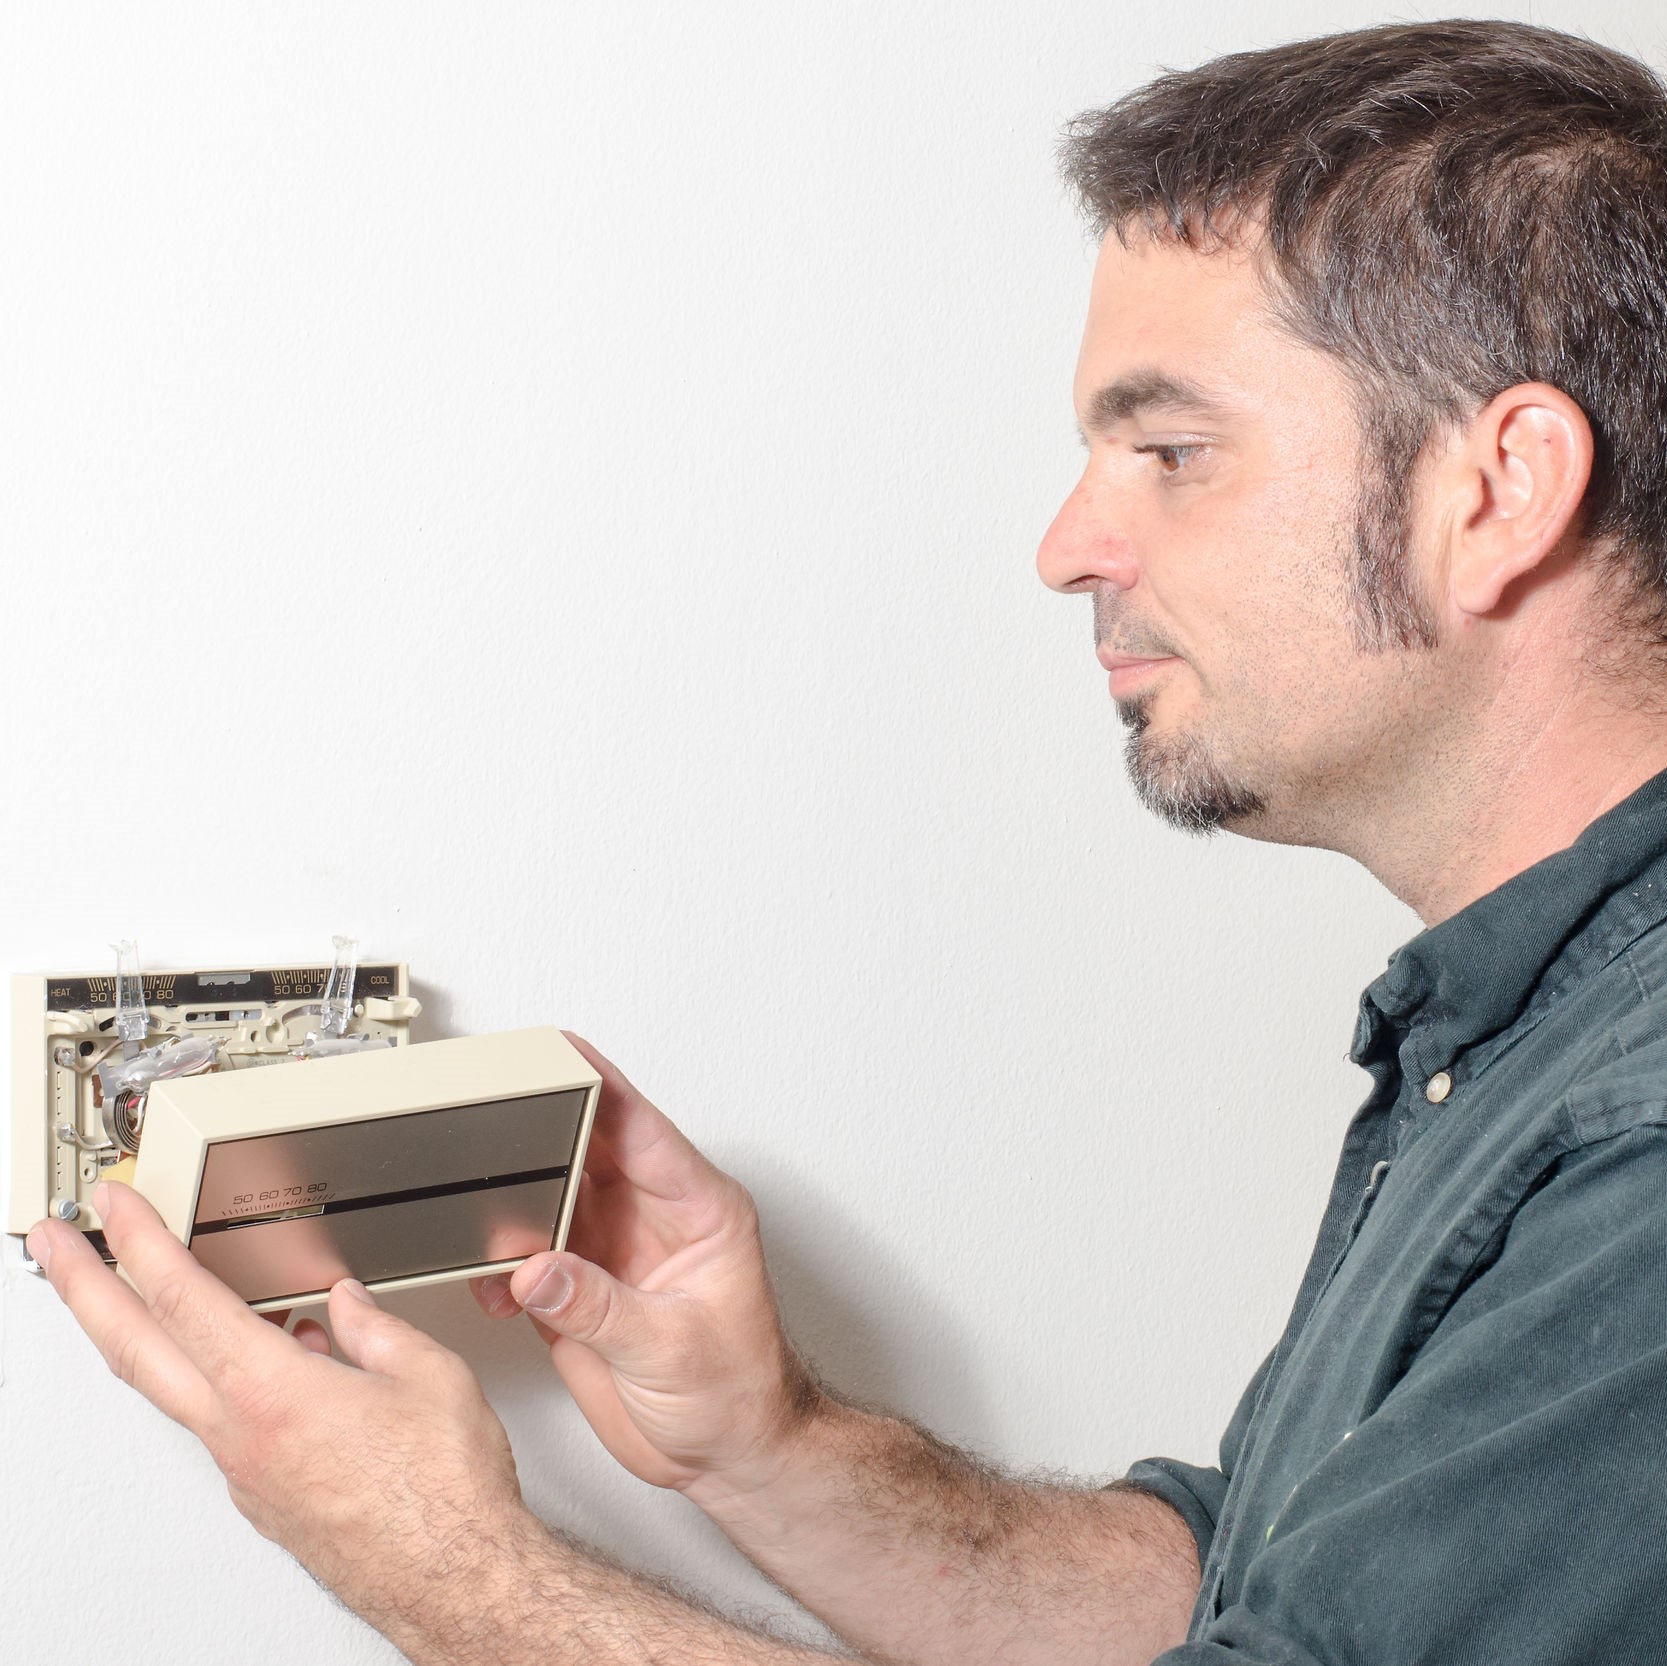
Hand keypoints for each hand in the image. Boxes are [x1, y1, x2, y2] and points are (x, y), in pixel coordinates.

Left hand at [28, 1183, 546, 1634]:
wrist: (453, 1578)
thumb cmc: (445, 1491)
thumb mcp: (429, 1373)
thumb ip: (377, 1327)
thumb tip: (349, 1303)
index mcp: (273, 1391)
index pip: (183, 1297)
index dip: (140, 1240)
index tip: (115, 1204)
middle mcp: (241, 1436)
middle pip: (135, 1349)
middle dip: (84, 1286)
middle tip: (53, 1242)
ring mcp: (245, 1473)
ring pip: (176, 1387)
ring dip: (150, 1332)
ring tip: (162, 1290)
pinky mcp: (264, 1498)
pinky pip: (226, 1421)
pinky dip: (225, 1377)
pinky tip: (270, 1358)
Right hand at [472, 1035, 818, 1505]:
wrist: (729, 1458)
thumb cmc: (739, 1395)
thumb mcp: (673, 1349)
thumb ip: (600, 1308)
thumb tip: (538, 1269)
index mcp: (699, 1209)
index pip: (643, 1129)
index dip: (601, 1085)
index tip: (562, 1050)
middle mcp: (654, 1220)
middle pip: (588, 1152)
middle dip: (539, 1133)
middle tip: (491, 1116)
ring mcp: (615, 1253)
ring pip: (551, 1200)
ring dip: (512, 1205)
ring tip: (475, 1210)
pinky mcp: (582, 1292)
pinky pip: (530, 1257)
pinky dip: (503, 1264)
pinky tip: (491, 1280)